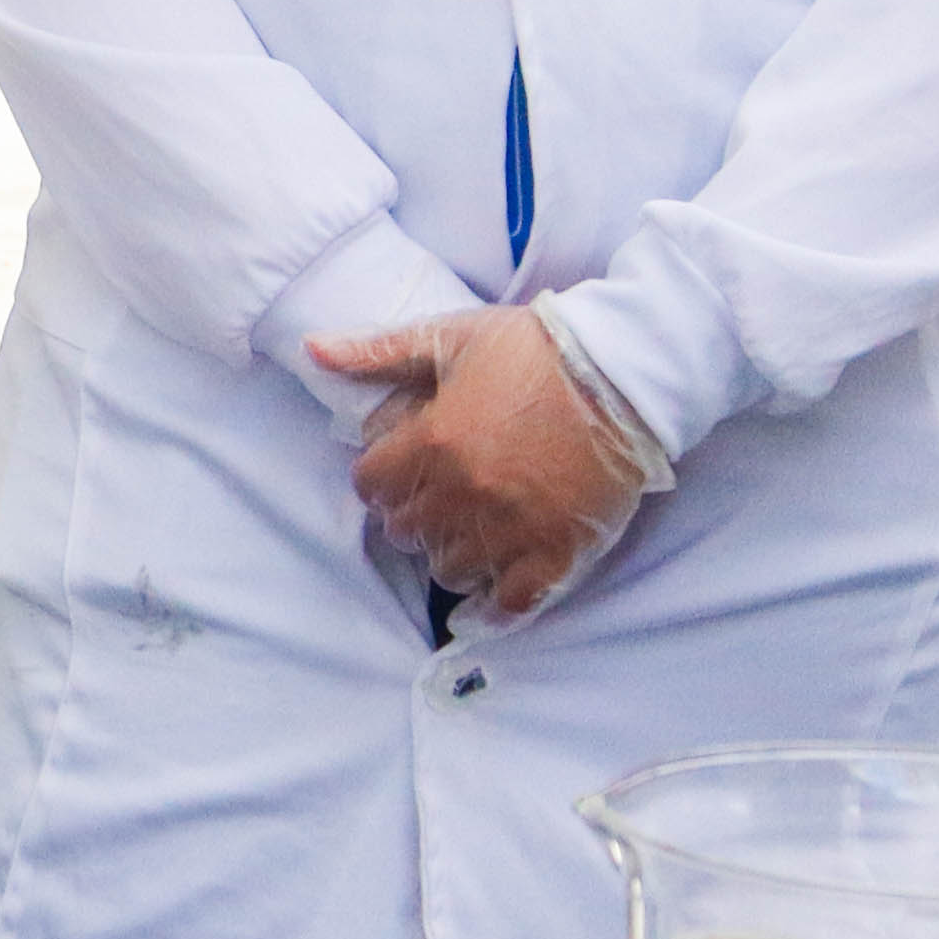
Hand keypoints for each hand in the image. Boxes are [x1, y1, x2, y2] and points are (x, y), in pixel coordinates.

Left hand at [316, 305, 667, 618]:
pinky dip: (497, 601)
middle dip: (412, 514)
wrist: (625, 371)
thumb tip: (313, 349)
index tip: (400, 469)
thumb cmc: (535, 349)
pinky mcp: (558, 549)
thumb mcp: (451, 337)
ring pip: (449, 569)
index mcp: (432, 442)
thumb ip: (378, 352)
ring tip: (471, 528)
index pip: (369, 487)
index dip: (380, 478)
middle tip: (438, 495)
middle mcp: (464, 492)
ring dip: (451, 552)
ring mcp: (511, 526)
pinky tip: (495, 586)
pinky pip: (510, 600)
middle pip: (405, 531)